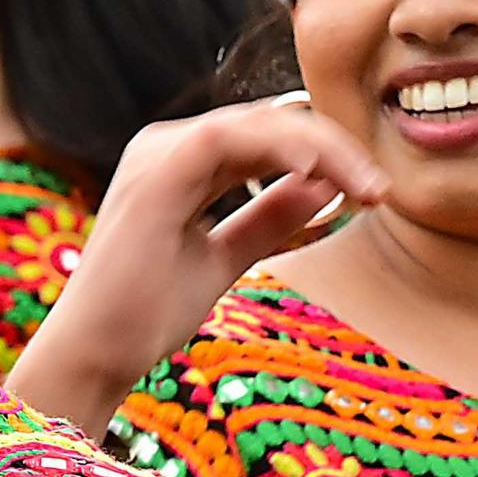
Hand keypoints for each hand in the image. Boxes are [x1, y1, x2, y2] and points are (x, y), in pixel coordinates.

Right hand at [10, 97, 387, 431]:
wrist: (96, 352)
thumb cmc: (145, 312)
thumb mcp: (224, 258)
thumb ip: (268, 219)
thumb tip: (325, 185)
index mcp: (178, 162)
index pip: (265, 139)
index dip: (325, 154)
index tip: (373, 192)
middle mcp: (164, 146)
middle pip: (267, 124)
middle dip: (333, 149)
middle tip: (382, 189)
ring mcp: (156, 154)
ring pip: (257, 124)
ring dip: (321, 149)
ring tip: (367, 185)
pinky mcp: (156, 172)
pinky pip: (229, 138)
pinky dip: (280, 148)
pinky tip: (320, 170)